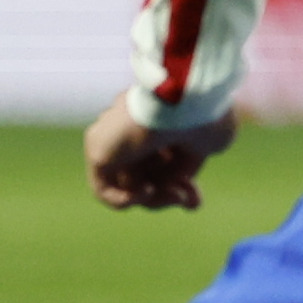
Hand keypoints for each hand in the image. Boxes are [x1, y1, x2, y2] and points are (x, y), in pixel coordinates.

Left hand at [87, 94, 235, 210]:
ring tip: (175, 195)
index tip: (196, 197)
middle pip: (144, 175)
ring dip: (154, 198)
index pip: (161, 162)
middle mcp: (130, 125)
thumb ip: (187, 168)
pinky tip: (147, 191)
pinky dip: (126, 200)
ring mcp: (112, 136)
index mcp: (156, 119)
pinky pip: (103, 188)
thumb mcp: (205, 147)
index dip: (179, 184)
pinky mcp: (97, 149)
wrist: (188, 100)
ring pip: (128, 183)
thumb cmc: (204, 116)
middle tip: (188, 201)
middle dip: (169, 194)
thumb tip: (175, 185)